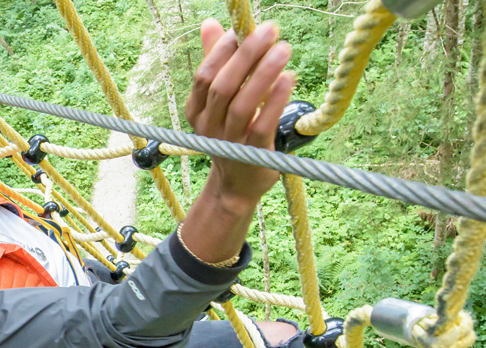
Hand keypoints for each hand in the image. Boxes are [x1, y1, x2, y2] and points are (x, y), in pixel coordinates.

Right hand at [184, 19, 293, 199]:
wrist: (236, 186)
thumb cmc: (232, 134)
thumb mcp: (220, 101)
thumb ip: (217, 62)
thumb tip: (210, 23)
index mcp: (197, 110)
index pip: (204, 75)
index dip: (222, 50)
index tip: (242, 28)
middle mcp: (208, 126)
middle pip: (222, 86)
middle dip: (246, 55)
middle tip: (270, 30)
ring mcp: (229, 142)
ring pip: (242, 104)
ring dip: (263, 74)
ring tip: (284, 49)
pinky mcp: (252, 155)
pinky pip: (262, 125)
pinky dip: (275, 101)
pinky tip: (288, 79)